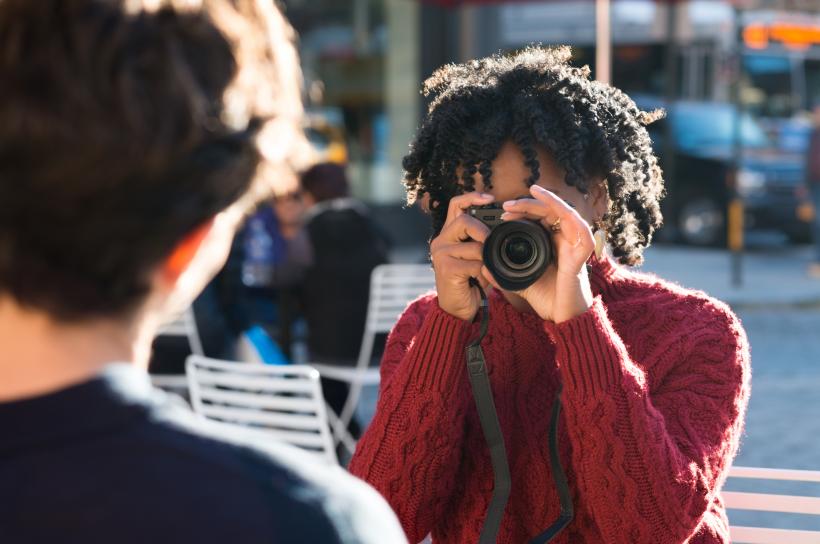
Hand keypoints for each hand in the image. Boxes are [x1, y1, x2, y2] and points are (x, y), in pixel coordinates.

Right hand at [431, 192, 493, 320]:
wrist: (457, 310)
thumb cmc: (471, 282)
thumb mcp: (478, 257)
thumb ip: (484, 241)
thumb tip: (503, 226)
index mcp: (449, 234)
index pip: (456, 205)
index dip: (472, 197)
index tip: (490, 198)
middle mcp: (440, 241)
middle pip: (465, 221)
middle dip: (484, 232)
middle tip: (493, 245)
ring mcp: (441, 254)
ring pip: (474, 245)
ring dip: (486, 260)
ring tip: (485, 271)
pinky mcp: (446, 268)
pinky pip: (475, 264)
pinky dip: (484, 273)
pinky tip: (480, 281)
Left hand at [488, 184, 594, 322]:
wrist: (562, 317)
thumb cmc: (548, 299)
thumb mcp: (520, 282)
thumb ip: (503, 275)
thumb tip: (483, 268)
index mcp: (551, 243)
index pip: (539, 218)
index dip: (521, 212)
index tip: (502, 215)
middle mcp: (564, 240)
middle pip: (549, 211)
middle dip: (528, 204)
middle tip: (506, 205)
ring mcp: (575, 244)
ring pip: (564, 211)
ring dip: (546, 201)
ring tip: (527, 196)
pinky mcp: (582, 252)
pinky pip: (580, 226)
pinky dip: (568, 213)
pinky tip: (555, 206)